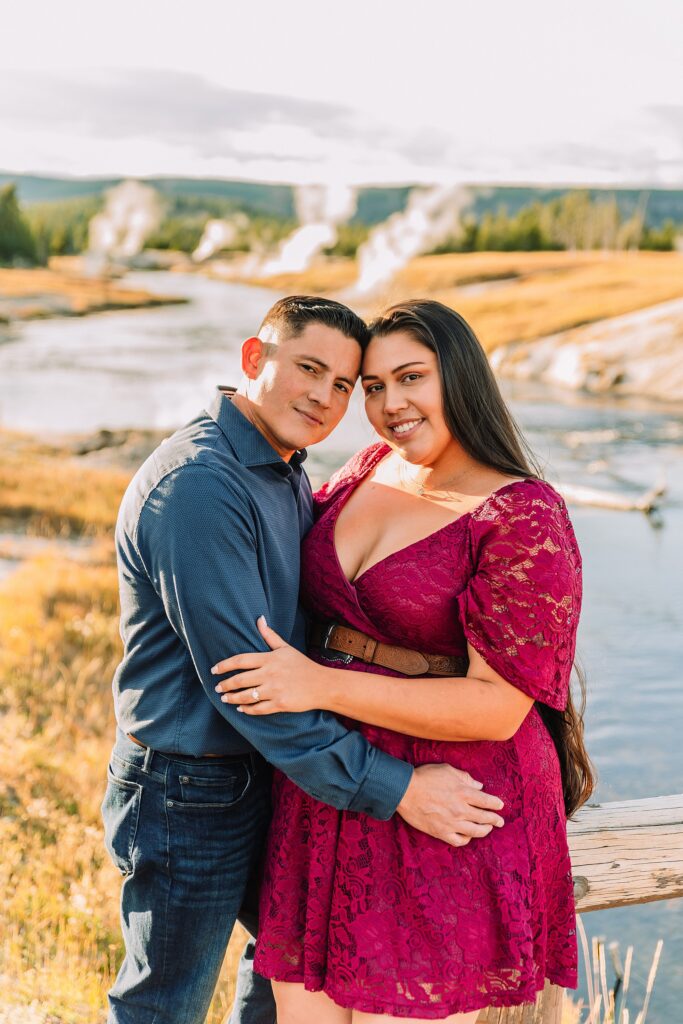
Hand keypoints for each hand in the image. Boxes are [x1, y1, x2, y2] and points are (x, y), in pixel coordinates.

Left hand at [212, 616, 331, 713]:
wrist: (322, 685)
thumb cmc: (302, 665)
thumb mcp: (286, 648)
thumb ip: (270, 636)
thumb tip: (259, 619)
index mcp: (269, 659)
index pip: (240, 660)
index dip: (224, 665)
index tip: (214, 670)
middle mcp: (270, 674)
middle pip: (239, 680)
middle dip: (225, 685)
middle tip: (217, 688)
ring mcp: (274, 690)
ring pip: (246, 696)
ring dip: (232, 698)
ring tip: (224, 698)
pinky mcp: (280, 704)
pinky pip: (258, 709)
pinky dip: (247, 709)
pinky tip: (241, 708)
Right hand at [397, 763, 504, 847]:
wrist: (405, 791)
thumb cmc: (426, 777)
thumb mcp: (448, 770)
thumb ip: (465, 778)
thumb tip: (479, 785)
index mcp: (463, 792)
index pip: (487, 801)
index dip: (496, 804)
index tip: (500, 806)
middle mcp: (461, 809)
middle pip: (485, 818)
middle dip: (495, 819)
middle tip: (500, 821)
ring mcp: (452, 823)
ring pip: (475, 831)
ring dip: (485, 830)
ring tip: (489, 829)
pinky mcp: (441, 832)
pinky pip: (459, 840)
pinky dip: (467, 839)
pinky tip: (468, 836)